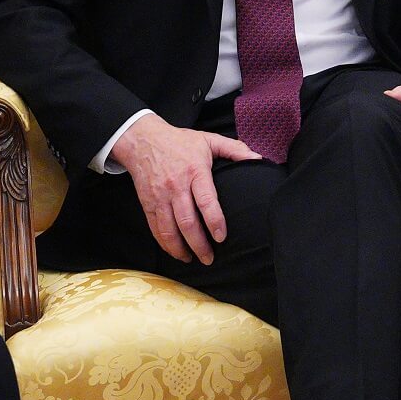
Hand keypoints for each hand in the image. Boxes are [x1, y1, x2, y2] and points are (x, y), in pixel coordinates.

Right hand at [111, 113, 261, 264]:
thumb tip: (257, 158)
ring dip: (180, 248)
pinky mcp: (147, 203)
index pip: (206, 201)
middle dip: (199, 244)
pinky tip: (175, 251)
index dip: (214, 221)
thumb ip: (234, 149)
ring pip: (169, 229)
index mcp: (195, 171)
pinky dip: (165, 243)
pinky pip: (155, 228)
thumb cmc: (179, 141)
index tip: (221, 237)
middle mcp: (176, 187)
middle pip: (187, 222)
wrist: (143, 141)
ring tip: (193, 259)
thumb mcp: (209, 139)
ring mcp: (160, 197)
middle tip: (210, 258)